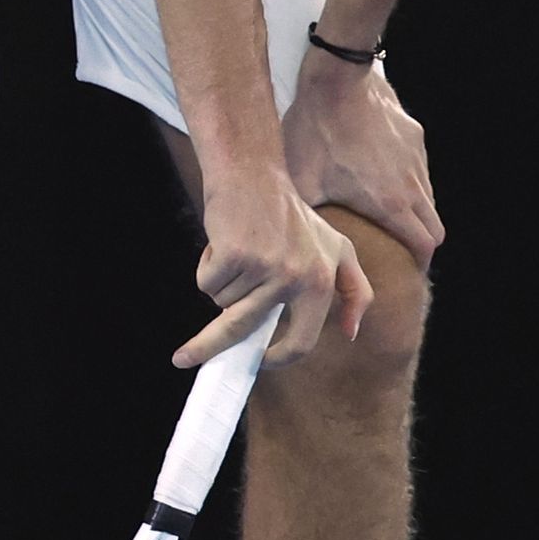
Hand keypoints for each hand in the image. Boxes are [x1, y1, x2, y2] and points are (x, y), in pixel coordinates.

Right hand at [178, 166, 369, 368]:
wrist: (254, 175)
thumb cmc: (293, 217)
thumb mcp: (338, 250)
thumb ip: (354, 291)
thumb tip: (352, 333)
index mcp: (322, 283)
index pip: (303, 341)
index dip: (278, 359)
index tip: (259, 363)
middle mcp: (296, 278)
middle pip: (245, 329)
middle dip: (209, 348)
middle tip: (184, 359)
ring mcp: (264, 267)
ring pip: (224, 302)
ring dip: (222, 284)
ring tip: (238, 253)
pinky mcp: (234, 255)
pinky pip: (206, 283)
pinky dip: (207, 268)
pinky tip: (223, 243)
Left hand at [281, 48, 445, 268]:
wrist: (337, 80)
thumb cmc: (316, 133)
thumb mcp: (303, 183)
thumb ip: (306, 219)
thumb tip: (293, 247)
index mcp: (391, 204)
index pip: (424, 246)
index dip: (419, 265)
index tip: (407, 273)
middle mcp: (413, 185)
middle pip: (436, 228)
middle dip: (423, 244)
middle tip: (400, 252)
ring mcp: (418, 160)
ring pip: (429, 199)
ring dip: (417, 214)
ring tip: (390, 216)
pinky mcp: (416, 137)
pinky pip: (420, 171)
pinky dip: (410, 185)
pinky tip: (382, 176)